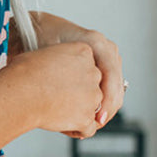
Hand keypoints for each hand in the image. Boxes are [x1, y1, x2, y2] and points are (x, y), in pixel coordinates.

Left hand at [19, 12, 124, 135]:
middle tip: (92, 126)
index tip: (96, 120)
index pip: (110, 76)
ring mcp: (109, 57)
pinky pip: (110, 89)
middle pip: (117, 86)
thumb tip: (64, 102)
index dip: (106, 101)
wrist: (42, 30)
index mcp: (95, 43)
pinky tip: (88, 116)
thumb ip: (56, 76)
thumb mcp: (44, 57)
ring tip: (88, 125)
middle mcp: (107, 49)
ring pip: (116, 91)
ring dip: (105, 110)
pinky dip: (101, 104)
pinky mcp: (106, 66)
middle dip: (107, 110)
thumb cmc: (39, 41)